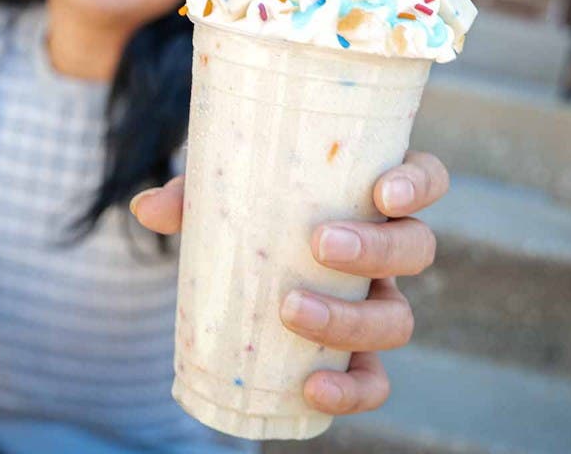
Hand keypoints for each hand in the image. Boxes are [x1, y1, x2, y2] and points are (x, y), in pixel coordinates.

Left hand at [131, 151, 448, 416]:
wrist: (239, 256)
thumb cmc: (245, 207)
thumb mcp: (222, 190)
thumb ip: (190, 195)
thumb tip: (146, 209)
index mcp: (369, 197)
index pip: (424, 180)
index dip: (418, 183)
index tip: (382, 190)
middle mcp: (385, 250)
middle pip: (415, 249)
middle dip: (376, 249)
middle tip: (320, 244)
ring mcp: (375, 304)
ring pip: (398, 318)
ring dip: (351, 319)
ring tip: (292, 310)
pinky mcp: (354, 354)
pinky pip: (372, 380)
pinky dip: (351, 389)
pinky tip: (313, 387)